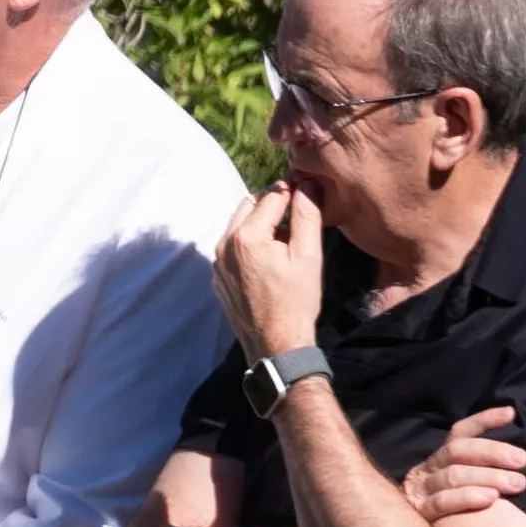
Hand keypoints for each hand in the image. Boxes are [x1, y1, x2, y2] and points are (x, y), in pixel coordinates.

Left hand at [217, 184, 332, 361]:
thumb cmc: (297, 300)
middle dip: (271, 203)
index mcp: (247, 236)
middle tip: (296, 207)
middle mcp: (224, 244)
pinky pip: (231, 248)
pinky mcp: (217, 276)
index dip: (290, 188)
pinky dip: (248, 243)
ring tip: (285, 235)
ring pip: (237, 227)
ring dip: (259, 223)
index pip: (270, 197)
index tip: (305, 185)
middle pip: (247, 207)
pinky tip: (269, 257)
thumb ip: (307, 216)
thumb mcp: (309, 256)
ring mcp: (216, 261)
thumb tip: (306, 186)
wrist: (275, 342)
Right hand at [407, 406, 525, 522]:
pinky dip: (466, 498)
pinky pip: (441, 502)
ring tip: (516, 484)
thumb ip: (484, 474)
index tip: (511, 414)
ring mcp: (421, 490)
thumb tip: (523, 461)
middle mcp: (428, 470)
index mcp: (440, 460)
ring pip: (453, 475)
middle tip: (522, 461)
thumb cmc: (454, 516)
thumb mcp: (465, 489)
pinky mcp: (419, 512)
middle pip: (457, 451)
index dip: (484, 421)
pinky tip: (489, 499)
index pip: (460, 433)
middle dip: (493, 453)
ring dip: (488, 477)